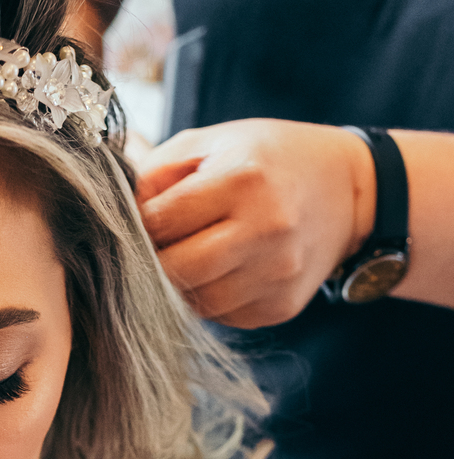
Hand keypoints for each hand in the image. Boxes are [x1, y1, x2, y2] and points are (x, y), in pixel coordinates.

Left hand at [135, 119, 376, 327]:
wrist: (350, 190)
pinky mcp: (280, 307)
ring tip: (189, 255)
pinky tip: (221, 271)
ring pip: (194, 302)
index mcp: (243, 179)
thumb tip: (109, 209)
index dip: (138, 226)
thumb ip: (157, 171)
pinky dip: (209, 299)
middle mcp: (265, 230)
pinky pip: (221, 316)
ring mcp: (276, 274)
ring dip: (179, 285)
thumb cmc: (269, 159)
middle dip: (153, 262)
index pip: (159, 222)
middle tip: (154, 247)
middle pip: (174, 270)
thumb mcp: (214, 142)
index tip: (137, 222)